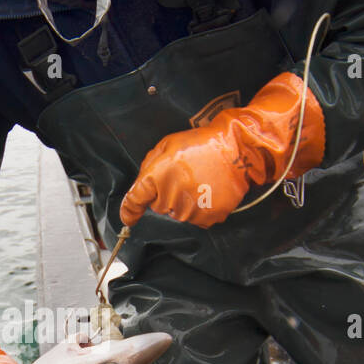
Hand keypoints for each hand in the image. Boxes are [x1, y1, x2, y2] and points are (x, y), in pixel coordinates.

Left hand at [120, 71, 324, 229]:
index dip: (129, 211)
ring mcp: (190, 210)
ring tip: (200, 180)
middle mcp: (170, 197)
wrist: (236, 150)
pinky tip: (210, 189)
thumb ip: (150, 165)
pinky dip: (202, 206)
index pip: (135, 201)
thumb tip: (142, 185)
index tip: (128, 219)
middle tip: (184, 174)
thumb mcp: (167, 144)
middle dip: (166, 193)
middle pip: (160, 206)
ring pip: (179, 213)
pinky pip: (197, 217)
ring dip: (185, 201)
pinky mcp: (207, 218)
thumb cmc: (201, 144)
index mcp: (156, 177)